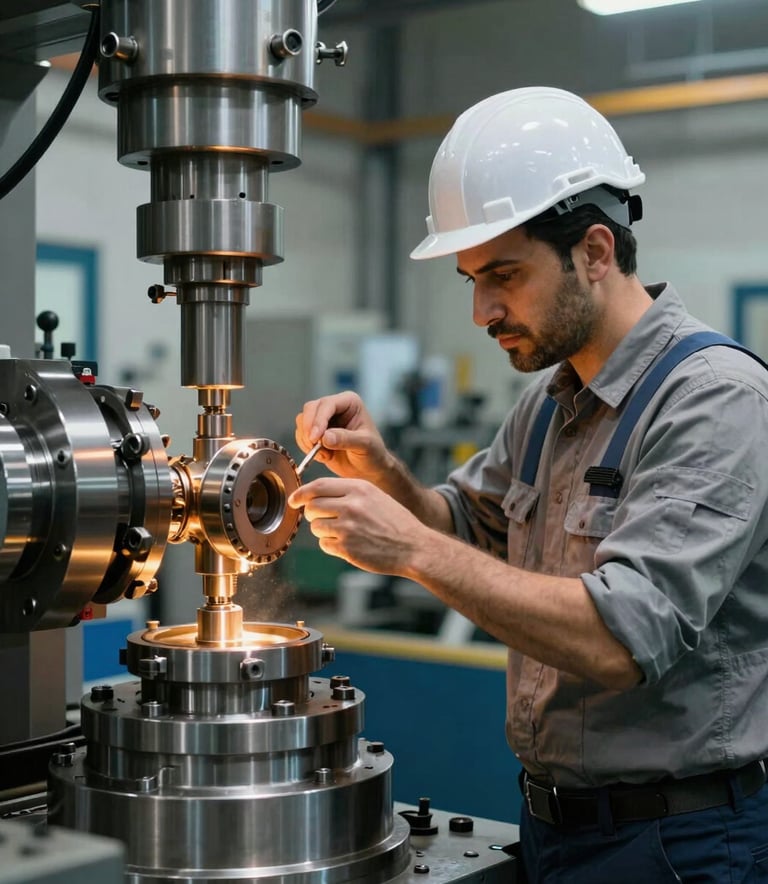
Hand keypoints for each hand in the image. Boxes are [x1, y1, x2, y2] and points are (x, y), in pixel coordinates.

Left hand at [288, 477, 424, 574]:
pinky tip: (349, 545)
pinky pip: (324, 544)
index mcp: (358, 489)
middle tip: (325, 519)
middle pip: (312, 506)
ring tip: (345, 533)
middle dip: (314, 514)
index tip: (294, 499)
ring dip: (324, 531)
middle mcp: (351, 506)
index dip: (301, 493)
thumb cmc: (394, 522)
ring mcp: (348, 527)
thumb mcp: (374, 496)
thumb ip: (347, 493)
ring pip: (316, 527)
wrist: (414, 546)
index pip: (318, 486)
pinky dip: (332, 546)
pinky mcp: (347, 548)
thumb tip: (314, 495)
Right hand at [294, 391, 390, 481]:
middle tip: (315, 447)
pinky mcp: (316, 432)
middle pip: (310, 409)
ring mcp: (324, 419)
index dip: (318, 420)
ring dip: (308, 440)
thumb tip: (324, 437)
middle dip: (309, 429)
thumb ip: (346, 439)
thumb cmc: (373, 454)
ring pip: (302, 421)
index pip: (327, 404)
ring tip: (326, 455)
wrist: (368, 469)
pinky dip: (306, 447)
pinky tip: (323, 456)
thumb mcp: (365, 445)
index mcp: (349, 402)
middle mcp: (334, 406)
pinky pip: (301, 435)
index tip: (316, 438)